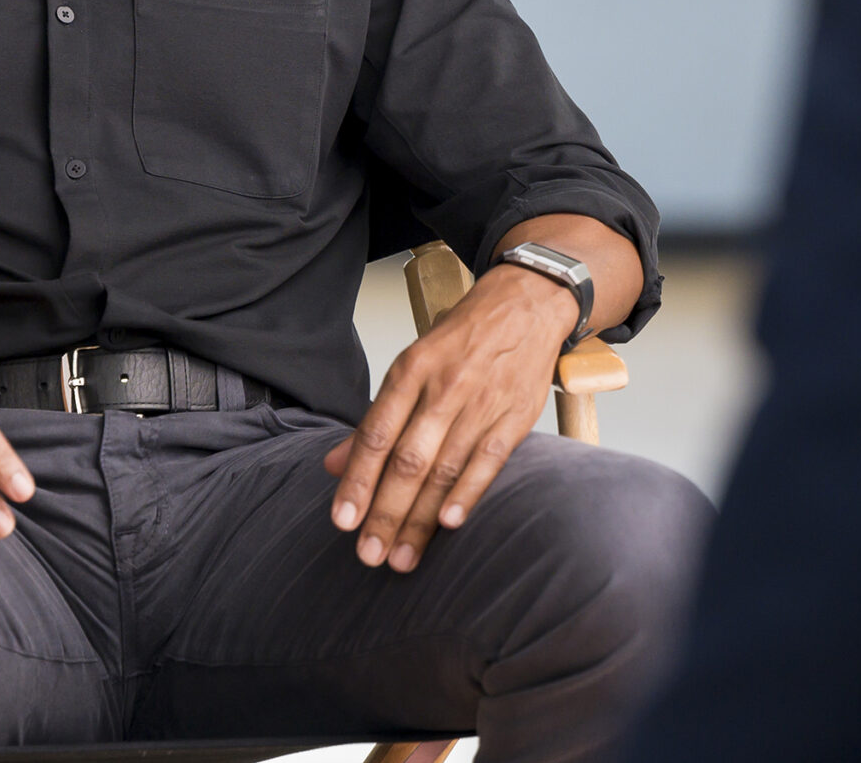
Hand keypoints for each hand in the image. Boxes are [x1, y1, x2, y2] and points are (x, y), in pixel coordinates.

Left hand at [323, 264, 573, 572]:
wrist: (526, 303)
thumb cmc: (463, 338)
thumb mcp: (411, 365)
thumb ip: (375, 420)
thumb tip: (333, 465)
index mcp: (410, 370)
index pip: (376, 435)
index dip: (357, 481)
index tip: (342, 521)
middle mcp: (444, 387)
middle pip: (408, 459)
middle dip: (386, 512)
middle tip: (369, 555)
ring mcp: (482, 402)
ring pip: (445, 469)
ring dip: (421, 519)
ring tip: (403, 558)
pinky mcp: (516, 416)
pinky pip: (489, 461)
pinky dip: (468, 494)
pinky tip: (449, 525)